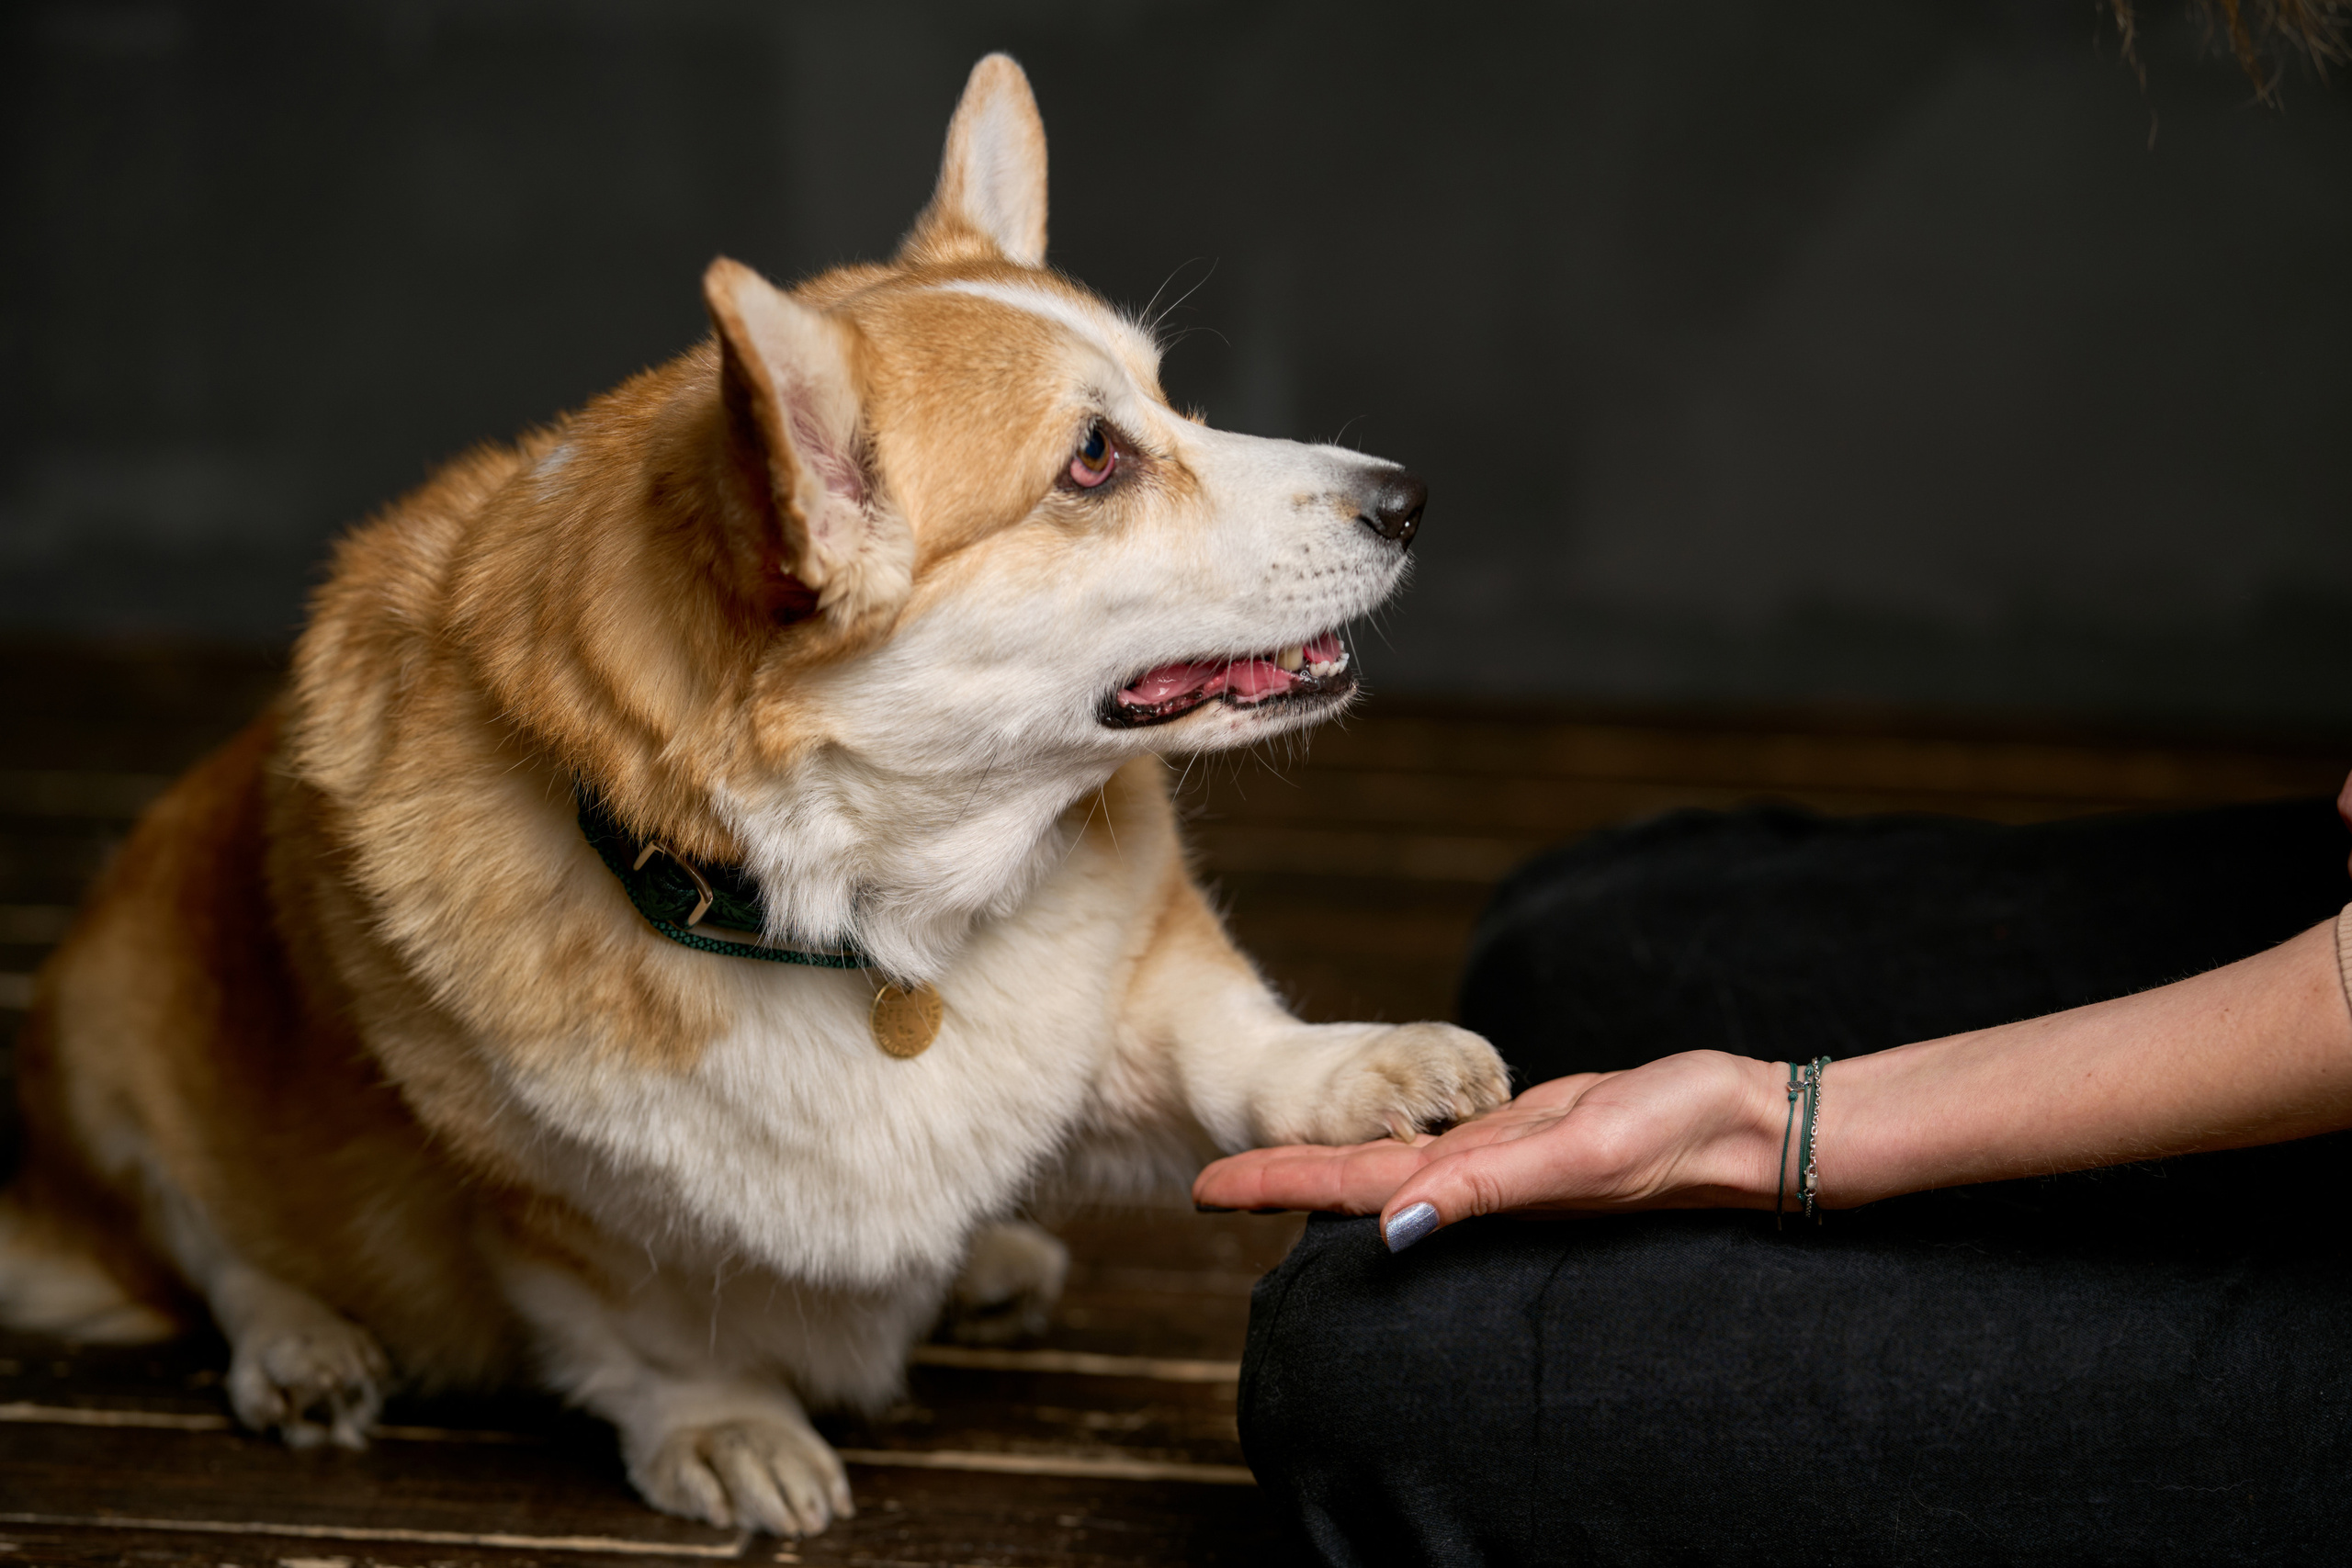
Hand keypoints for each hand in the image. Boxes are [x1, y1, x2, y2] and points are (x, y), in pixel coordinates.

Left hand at [1191, 1050, 1786, 1249]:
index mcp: (1473, 1184)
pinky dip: (1400, 1143)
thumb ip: (1487, 1188)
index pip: (1351, 1186)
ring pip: (1395, 1160)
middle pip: (1358, 1176)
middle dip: (1282, 1180)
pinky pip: (1447, 1145)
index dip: (1275, 1185)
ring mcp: (1500, 1158)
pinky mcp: (1529, 1134)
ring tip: (1269, 1166)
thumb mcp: (1577, 1153)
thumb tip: (1392, 1227)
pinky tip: (1382, 1142)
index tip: (1202, 1193)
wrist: (1744, 1122)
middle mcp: (1476, 1177)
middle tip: (1206, 1186)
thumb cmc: (1673, 1133)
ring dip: (1332, 1166)